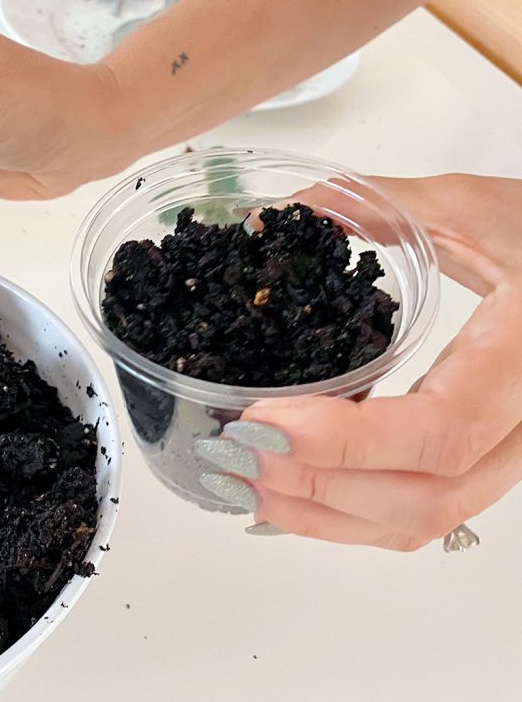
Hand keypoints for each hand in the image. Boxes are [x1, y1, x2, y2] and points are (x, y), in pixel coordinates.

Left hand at [199, 174, 521, 549]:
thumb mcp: (468, 206)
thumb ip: (372, 206)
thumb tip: (268, 219)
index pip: (442, 428)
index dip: (344, 440)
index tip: (260, 418)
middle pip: (424, 495)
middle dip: (315, 485)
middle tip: (233, 453)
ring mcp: (513, 452)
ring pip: (423, 520)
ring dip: (321, 514)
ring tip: (241, 482)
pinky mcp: (489, 459)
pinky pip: (424, 512)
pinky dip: (347, 517)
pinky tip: (286, 496)